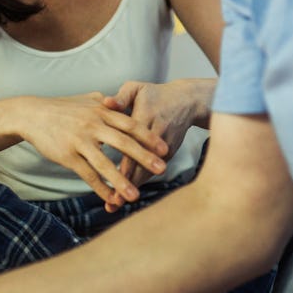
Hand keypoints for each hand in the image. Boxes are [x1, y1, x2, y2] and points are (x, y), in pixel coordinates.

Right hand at [15, 93, 169, 207]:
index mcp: (102, 112)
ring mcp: (80, 141)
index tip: (165, 148)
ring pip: (104, 164)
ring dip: (121, 181)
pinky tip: (111, 199)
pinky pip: (87, 175)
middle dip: (144, 157)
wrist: (32, 114)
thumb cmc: (63, 108)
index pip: (131, 125)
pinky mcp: (67, 156)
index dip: (149, 137)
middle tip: (163, 169)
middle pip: (123, 143)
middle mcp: (93, 125)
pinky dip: (100, 189)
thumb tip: (123, 103)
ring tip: (136, 195)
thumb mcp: (88, 100)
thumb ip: (108, 103)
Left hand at [102, 80, 207, 195]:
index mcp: (145, 117)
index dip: (122, 164)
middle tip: (113, 202)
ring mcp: (164, 147)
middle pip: (140, 164)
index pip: (132, 144)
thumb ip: (121, 97)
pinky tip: (127, 193)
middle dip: (127, 184)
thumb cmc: (155, 94)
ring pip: (148, 171)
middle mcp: (156, 135)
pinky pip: (153, 169)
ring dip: (133, 187)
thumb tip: (105, 102)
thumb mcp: (137, 88)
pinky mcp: (169, 153)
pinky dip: (140, 181)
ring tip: (116, 203)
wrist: (186, 101)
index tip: (108, 179)